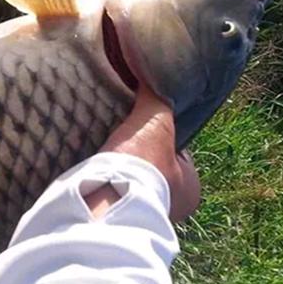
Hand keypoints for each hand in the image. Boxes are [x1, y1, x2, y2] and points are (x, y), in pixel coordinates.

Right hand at [85, 85, 200, 221]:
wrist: (106, 198)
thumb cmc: (142, 163)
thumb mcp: (155, 122)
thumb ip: (156, 97)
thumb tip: (149, 67)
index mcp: (191, 188)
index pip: (177, 152)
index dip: (159, 135)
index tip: (141, 125)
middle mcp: (171, 207)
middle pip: (153, 167)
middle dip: (138, 155)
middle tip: (119, 137)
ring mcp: (140, 214)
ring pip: (130, 181)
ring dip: (118, 168)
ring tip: (101, 147)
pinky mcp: (113, 217)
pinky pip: (110, 191)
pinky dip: (103, 180)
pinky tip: (91, 164)